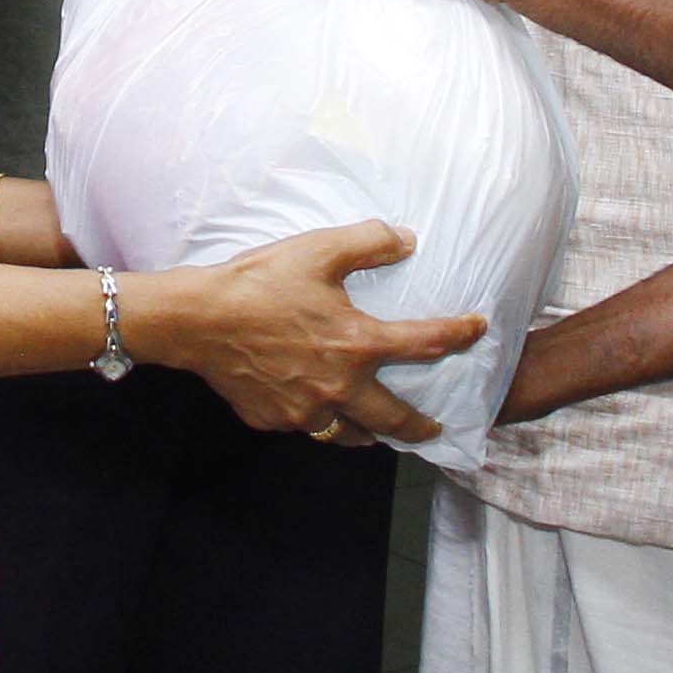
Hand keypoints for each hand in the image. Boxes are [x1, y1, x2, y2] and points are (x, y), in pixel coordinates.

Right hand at [138, 222, 477, 441]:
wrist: (196, 319)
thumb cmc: (258, 283)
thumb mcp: (318, 250)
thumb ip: (368, 242)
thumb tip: (406, 239)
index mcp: (357, 344)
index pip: (426, 343)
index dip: (458, 334)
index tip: (476, 330)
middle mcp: (339, 386)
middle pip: (395, 419)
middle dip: (420, 427)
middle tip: (433, 428)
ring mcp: (305, 409)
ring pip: (349, 434)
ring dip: (369, 432)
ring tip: (374, 429)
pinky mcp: (274, 419)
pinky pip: (304, 425)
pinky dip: (315, 419)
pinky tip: (311, 407)